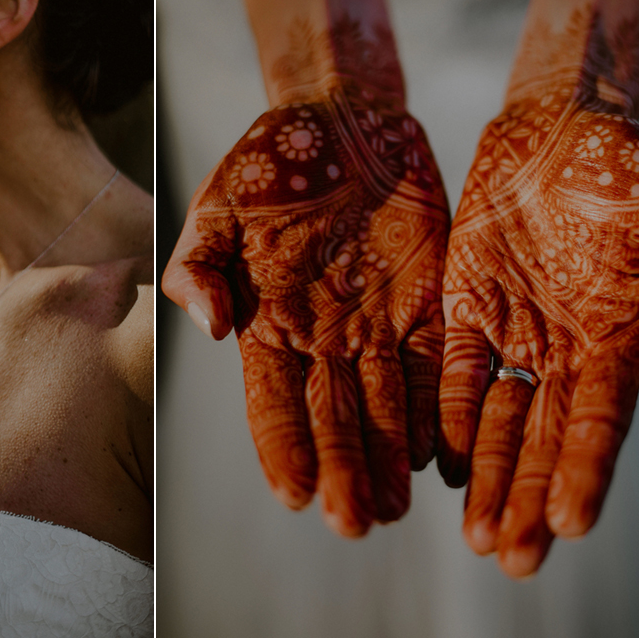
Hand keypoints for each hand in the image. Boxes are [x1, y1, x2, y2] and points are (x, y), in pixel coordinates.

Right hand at [163, 89, 449, 535]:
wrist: (341, 115)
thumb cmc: (268, 161)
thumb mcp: (216, 205)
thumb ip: (200, 266)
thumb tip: (210, 328)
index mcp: (268, 321)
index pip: (272, 399)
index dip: (282, 446)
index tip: (294, 493)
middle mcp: (322, 336)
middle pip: (332, 416)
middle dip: (343, 470)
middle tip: (353, 523)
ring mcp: (375, 323)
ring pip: (384, 405)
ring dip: (388, 457)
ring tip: (395, 507)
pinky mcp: (426, 302)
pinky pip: (432, 363)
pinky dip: (434, 408)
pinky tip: (438, 452)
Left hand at [438, 88, 638, 576]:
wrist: (557, 126)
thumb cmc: (628, 170)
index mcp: (618, 341)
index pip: (600, 424)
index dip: (586, 474)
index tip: (571, 525)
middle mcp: (564, 350)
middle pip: (546, 440)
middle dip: (530, 500)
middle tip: (509, 558)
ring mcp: (513, 332)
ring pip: (499, 420)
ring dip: (489, 476)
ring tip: (475, 534)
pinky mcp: (466, 306)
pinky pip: (456, 370)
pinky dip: (450, 414)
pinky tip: (442, 461)